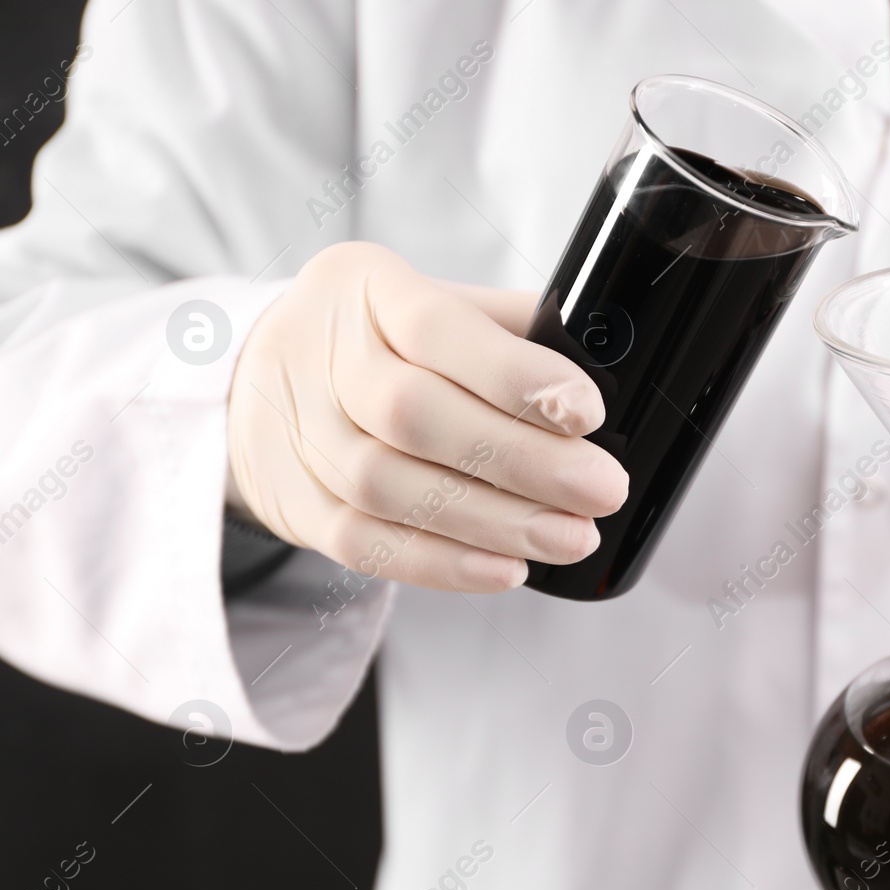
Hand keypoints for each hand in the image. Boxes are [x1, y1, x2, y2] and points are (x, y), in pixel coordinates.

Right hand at [227, 242, 626, 591]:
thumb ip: (508, 328)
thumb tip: (607, 363)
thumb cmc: (377, 341)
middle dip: (522, 461)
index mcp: (365, 288)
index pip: (437, 328)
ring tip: (570, 538)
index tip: (588, 412)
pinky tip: (506, 570)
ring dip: (493, 522)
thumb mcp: (431, 302)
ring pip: (389, 487)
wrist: (254, 382)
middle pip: (415, 415)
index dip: (515, 375)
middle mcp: (318, 354)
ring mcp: (295, 434)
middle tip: (602, 490)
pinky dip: (441, 564)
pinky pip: (363, 544)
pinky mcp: (293, 504)